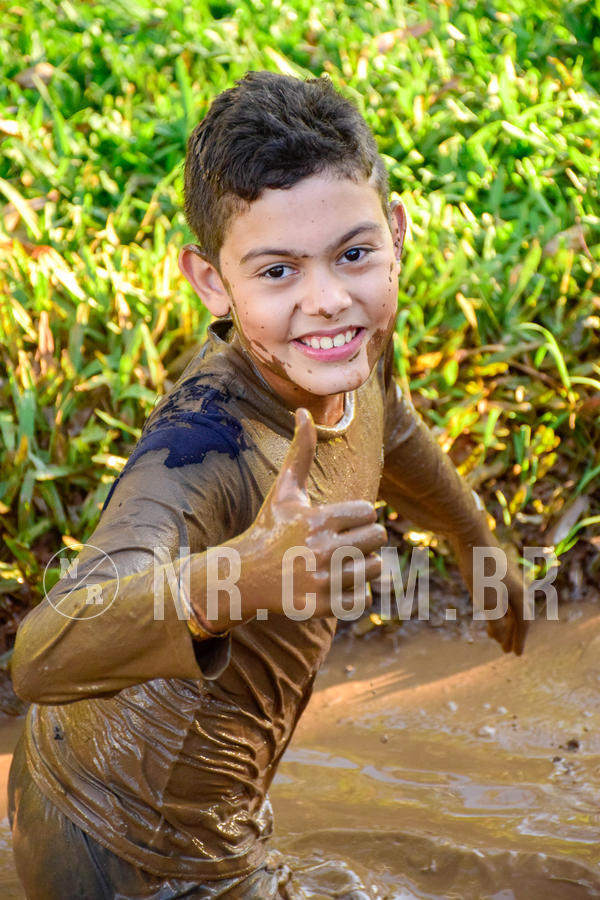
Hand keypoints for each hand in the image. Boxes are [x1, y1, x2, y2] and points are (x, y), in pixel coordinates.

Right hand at [244, 408, 386, 617]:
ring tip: (336, 564)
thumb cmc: (272, 527)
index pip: (369, 512)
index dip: (356, 517)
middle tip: (339, 544)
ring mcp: (322, 580)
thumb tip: (303, 410)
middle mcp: (322, 549)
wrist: (246, 575)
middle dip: (363, 540)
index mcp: (318, 519)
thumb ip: (300, 451)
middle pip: (377, 540)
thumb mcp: (285, 490)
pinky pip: (364, 598)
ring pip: (375, 569)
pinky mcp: (321, 606)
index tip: (336, 523)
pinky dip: (355, 593)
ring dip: (361, 567)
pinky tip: (334, 584)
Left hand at [484, 560, 528, 655]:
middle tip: (505, 650)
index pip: (523, 622)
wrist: (470, 535)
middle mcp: (517, 585)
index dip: (520, 640)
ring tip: (494, 636)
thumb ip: (496, 621)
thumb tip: (502, 638)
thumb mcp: (487, 600)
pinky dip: (496, 609)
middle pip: (517, 616)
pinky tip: (487, 611)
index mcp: (519, 593)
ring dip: (503, 623)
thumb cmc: (480, 568)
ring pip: (507, 606)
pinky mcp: (493, 571)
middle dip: (511, 634)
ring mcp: (505, 578)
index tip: (516, 654)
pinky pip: (500, 596)